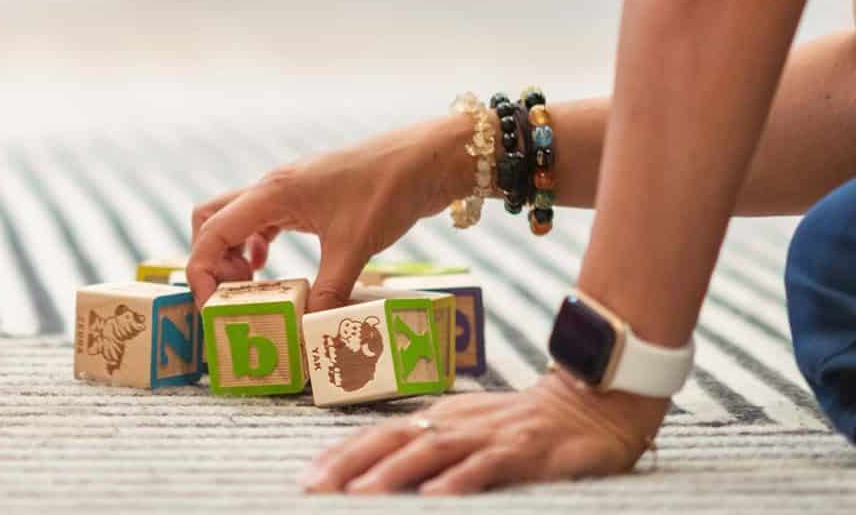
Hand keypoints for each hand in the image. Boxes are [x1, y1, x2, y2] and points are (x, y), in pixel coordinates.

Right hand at [187, 116, 470, 310]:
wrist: (422, 160)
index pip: (213, 230)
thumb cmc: (386, 191)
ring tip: (253, 287)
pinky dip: (256, 245)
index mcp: (273, 194)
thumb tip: (308, 330)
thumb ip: (329, 290)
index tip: (212, 305)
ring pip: (236, 220)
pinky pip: (262, 221)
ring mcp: (287, 191)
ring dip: (232, 253)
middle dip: (211, 260)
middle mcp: (271, 188)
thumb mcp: (356, 247)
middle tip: (234, 294)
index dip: (202, 270)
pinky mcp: (305, 198)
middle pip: (212, 219)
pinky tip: (272, 268)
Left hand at [303, 372, 663, 493]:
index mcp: (437, 418)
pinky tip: (436, 496)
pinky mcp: (523, 451)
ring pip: (430, 451)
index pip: (377, 434)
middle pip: (390, 439)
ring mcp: (487, 435)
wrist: (592, 403)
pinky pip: (486, 467)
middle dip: (348, 465)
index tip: (307, 480)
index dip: (340, 456)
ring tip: (359, 495)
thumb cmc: (523, 427)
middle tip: (313, 489)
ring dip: (392, 474)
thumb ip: (432, 450)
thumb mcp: (471, 433)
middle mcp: (453, 422)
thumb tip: (382, 477)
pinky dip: (459, 481)